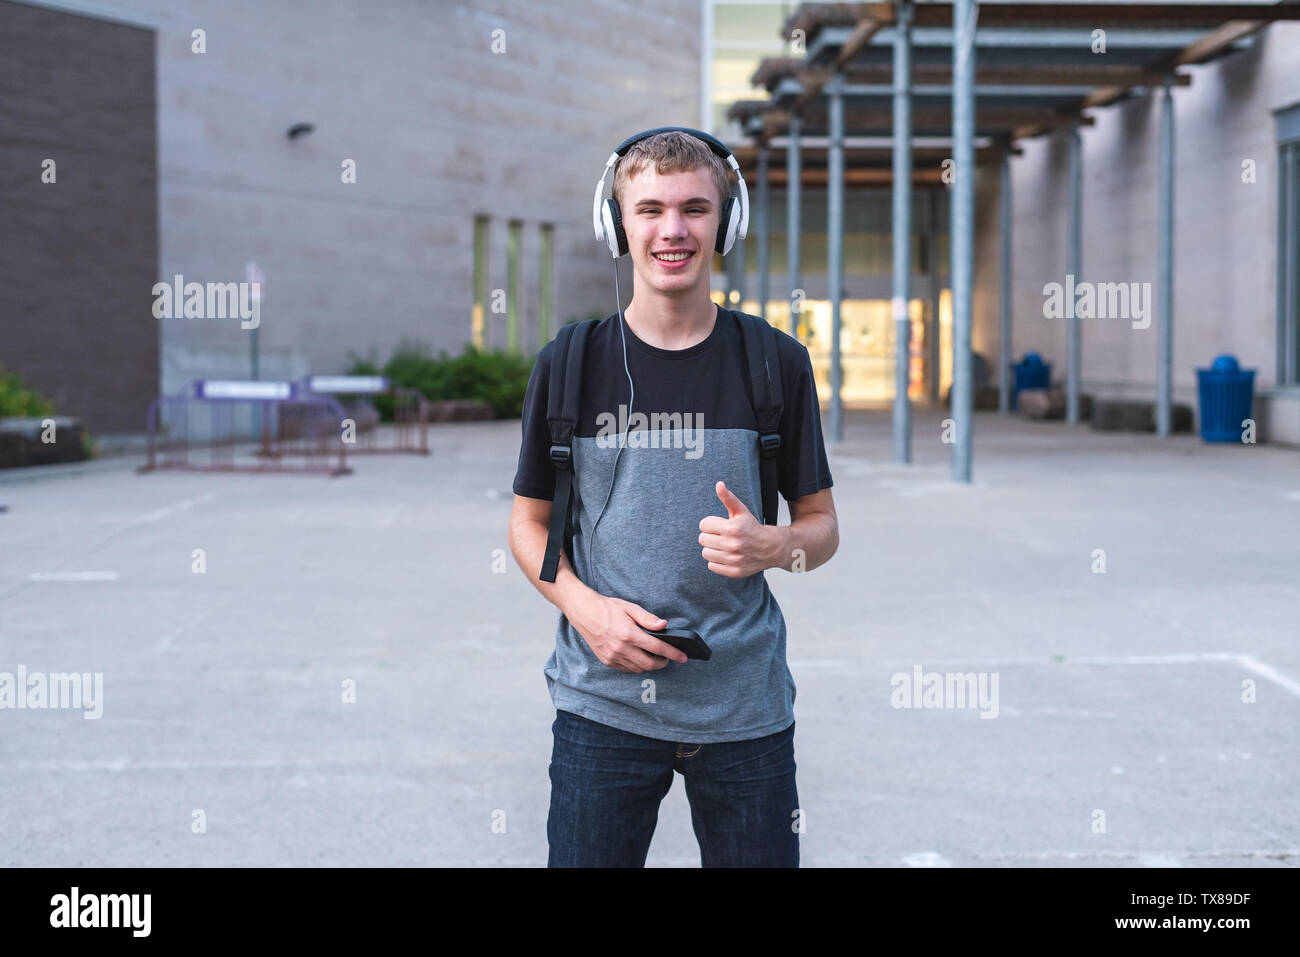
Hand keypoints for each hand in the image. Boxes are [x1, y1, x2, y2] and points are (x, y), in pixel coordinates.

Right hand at [568, 593, 688, 671]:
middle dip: (663, 662)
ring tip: (655, 657)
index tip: (683, 657)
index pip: (657, 648)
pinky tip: (639, 658)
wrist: (583, 612)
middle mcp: (621, 648)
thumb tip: (664, 625)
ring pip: (638, 669)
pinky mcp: (607, 660)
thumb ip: (648, 618)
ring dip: (650, 665)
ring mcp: (613, 656)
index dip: (673, 653)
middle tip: (668, 657)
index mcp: (629, 634)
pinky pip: (627, 669)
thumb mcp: (630, 608)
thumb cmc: (607, 608)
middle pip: (649, 664)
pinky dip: (636, 666)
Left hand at [697, 480, 783, 577]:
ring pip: (705, 553)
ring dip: (712, 549)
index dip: (710, 524)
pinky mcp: (734, 571)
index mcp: (732, 528)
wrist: (771, 548)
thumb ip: (728, 498)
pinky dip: (716, 561)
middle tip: (720, 536)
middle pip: (702, 539)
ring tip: (722, 546)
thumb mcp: (741, 511)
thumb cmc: (752, 527)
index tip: (719, 525)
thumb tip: (719, 484)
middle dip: (710, 536)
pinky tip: (726, 555)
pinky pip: (711, 566)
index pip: (703, 525)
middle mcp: (733, 544)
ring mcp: (734, 559)